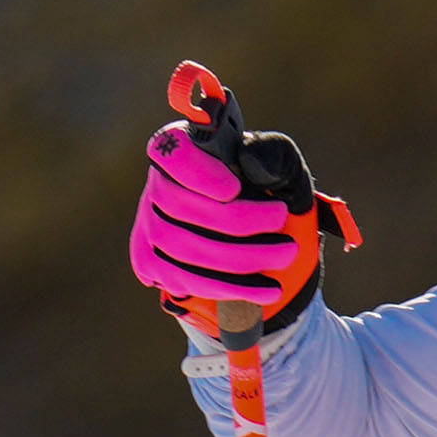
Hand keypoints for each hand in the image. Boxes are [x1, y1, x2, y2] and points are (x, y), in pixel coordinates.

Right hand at [130, 117, 326, 320]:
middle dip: (240, 222)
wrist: (258, 231)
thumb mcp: (279, 162)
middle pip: (183, 208)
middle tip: (281, 221)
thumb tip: (251, 163)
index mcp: (180, 147)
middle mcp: (158, 185)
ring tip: (285, 255)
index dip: (198, 175)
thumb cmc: (266, 185)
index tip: (234, 189)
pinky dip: (232, 288)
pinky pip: (187, 281)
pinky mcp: (153, 263)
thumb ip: (271, 154)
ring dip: (243, 258)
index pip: (172, 156)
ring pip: (185, 249)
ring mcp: (150, 226)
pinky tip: (268, 289)